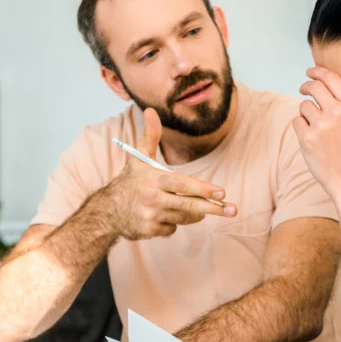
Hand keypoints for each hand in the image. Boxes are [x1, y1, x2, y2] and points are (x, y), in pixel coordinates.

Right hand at [104, 107, 236, 239]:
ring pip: (185, 217)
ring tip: (193, 208)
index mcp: (153, 179)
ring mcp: (151, 216)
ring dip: (193, 214)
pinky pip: (173, 229)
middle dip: (213, 208)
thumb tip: (151, 110)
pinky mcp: (150, 231)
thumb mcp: (139, 158)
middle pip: (189, 205)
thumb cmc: (130, 181)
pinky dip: (174, 223)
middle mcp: (152, 198)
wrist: (107, 210)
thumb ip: (150, 135)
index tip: (222, 193)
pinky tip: (164, 216)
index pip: (183, 185)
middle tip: (233, 210)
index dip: (203, 189)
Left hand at [294, 67, 340, 203]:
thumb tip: (321, 84)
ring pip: (304, 106)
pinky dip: (301, 128)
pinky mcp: (307, 138)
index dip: (318, 72)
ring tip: (317, 130)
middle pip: (314, 87)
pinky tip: (312, 140)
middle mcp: (337, 113)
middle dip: (306, 86)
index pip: (331, 78)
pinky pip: (296, 122)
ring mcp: (321, 125)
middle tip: (303, 89)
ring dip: (306, 114)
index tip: (310, 72)